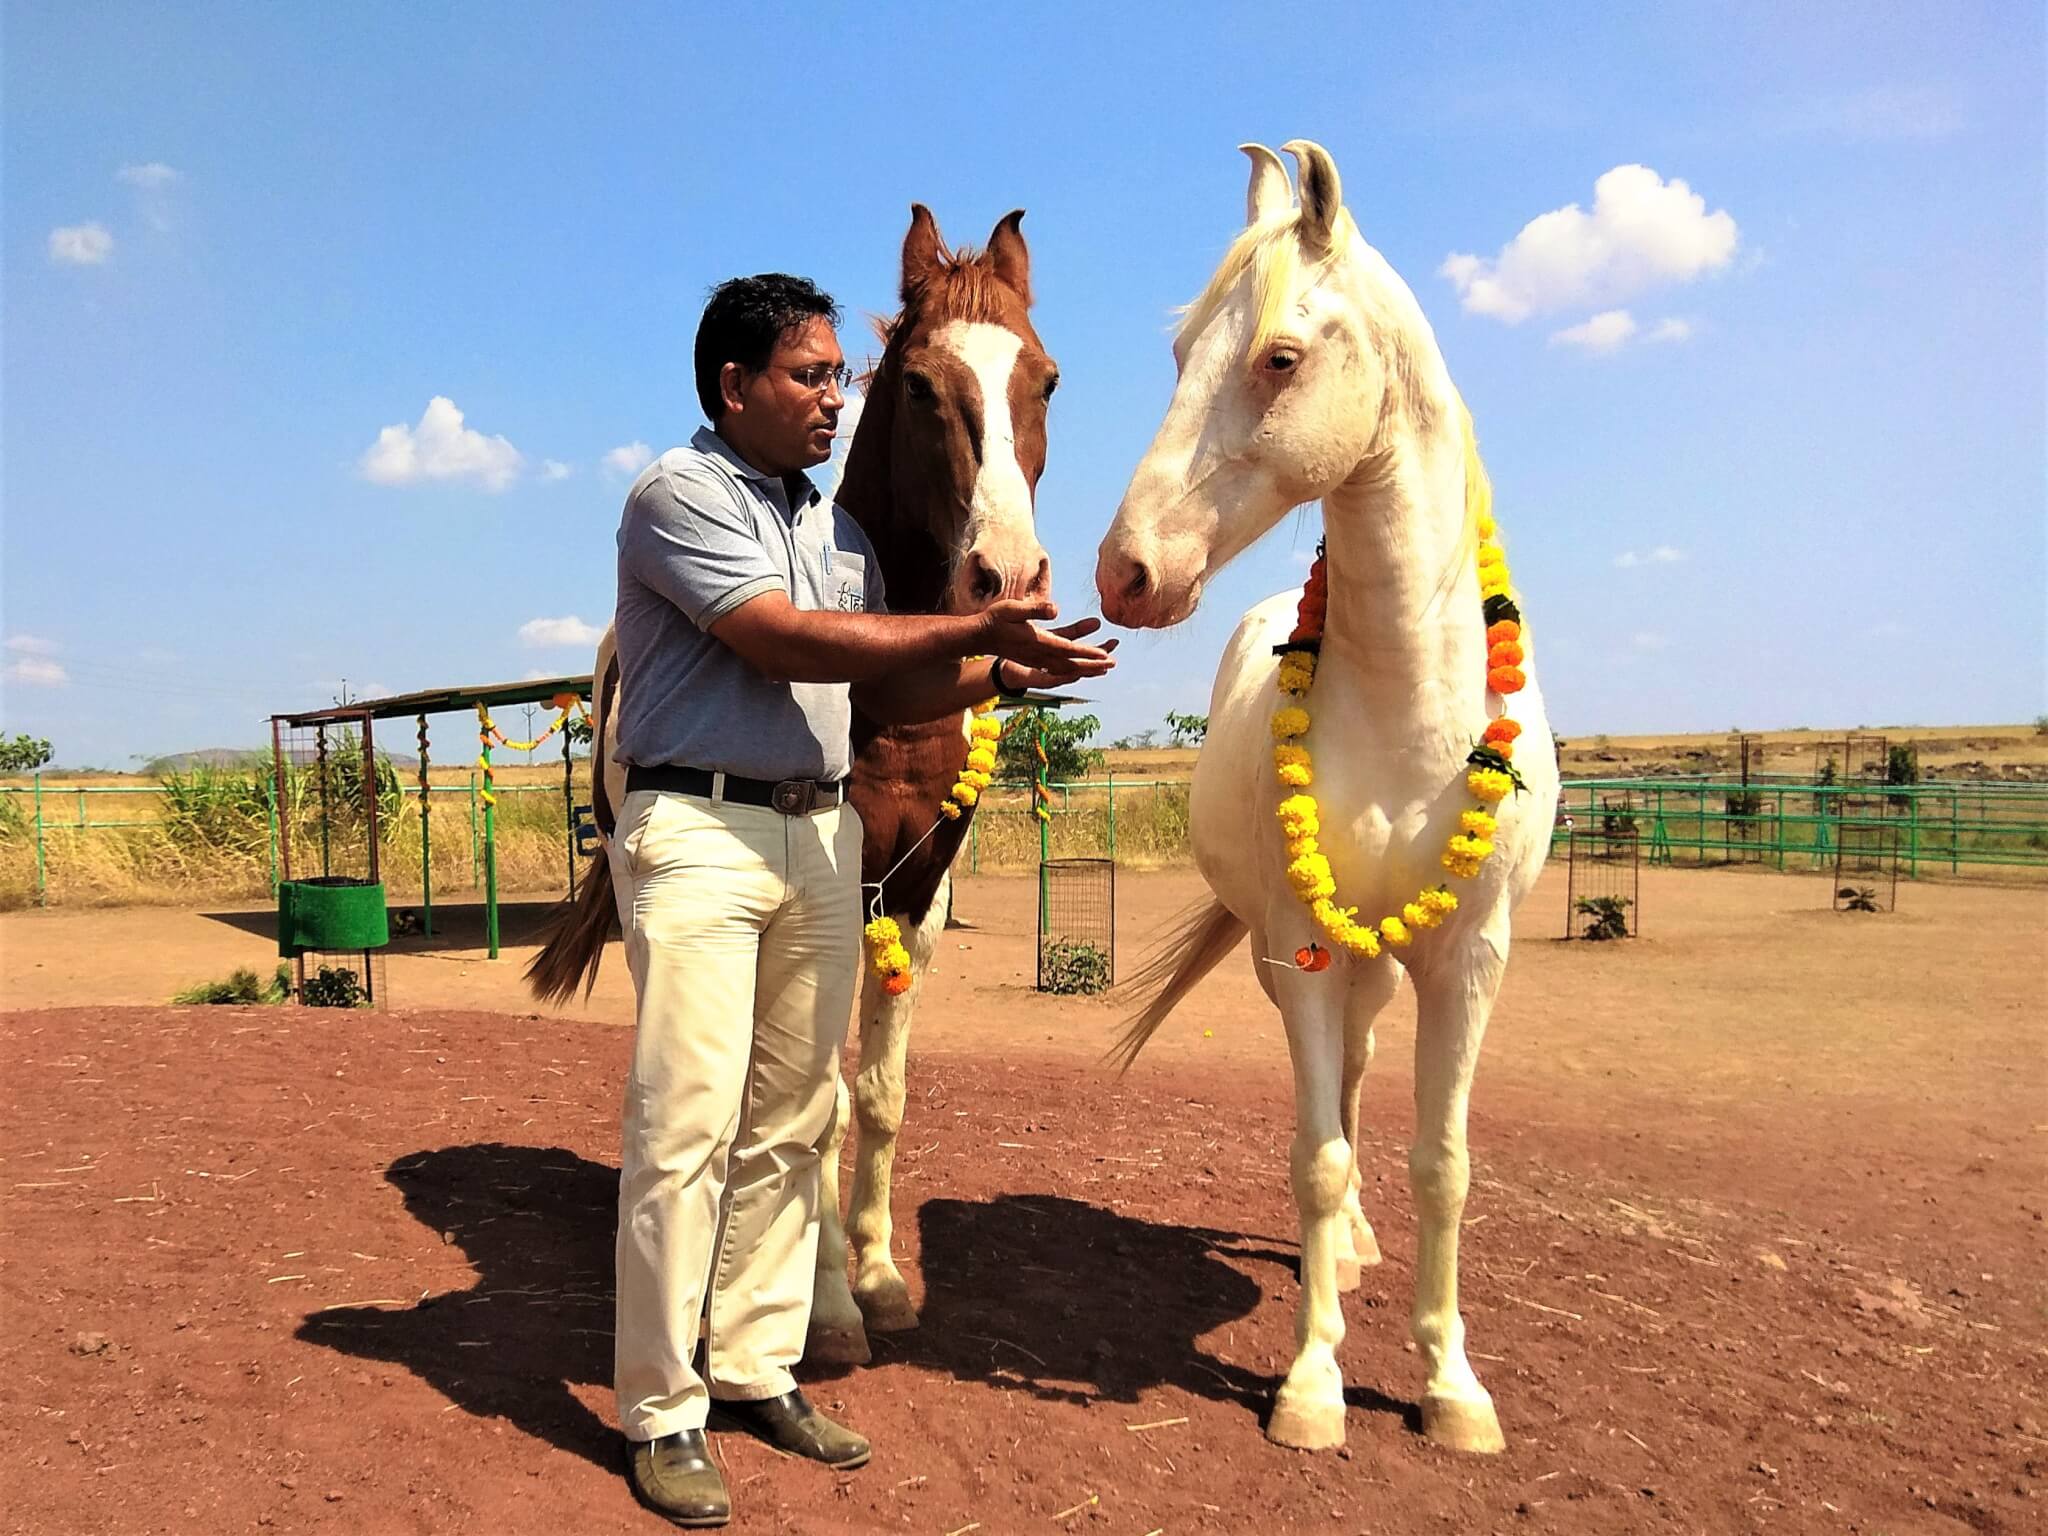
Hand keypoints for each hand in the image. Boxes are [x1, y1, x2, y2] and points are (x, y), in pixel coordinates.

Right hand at [985, 609, 1117, 690]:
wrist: (979, 636)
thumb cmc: (995, 619)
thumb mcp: (1013, 609)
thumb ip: (1035, 609)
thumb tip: (1056, 609)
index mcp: (1038, 642)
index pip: (1068, 649)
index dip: (1087, 652)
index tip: (1105, 655)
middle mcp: (1040, 655)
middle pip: (1071, 662)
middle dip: (1093, 663)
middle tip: (1114, 663)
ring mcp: (1037, 659)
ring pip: (1067, 667)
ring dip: (1086, 667)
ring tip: (1105, 666)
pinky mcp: (1035, 659)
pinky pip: (1059, 667)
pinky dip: (1074, 669)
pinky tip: (1082, 669)